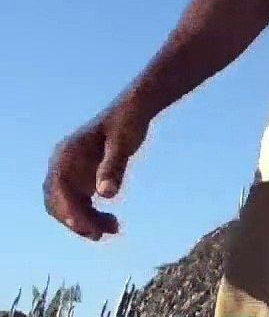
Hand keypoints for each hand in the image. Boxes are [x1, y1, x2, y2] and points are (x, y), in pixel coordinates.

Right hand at [43, 102, 150, 240]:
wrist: (133, 113)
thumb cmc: (127, 123)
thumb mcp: (123, 143)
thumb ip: (114, 166)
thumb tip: (106, 194)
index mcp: (66, 155)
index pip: (58, 189)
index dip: (68, 209)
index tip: (83, 226)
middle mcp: (62, 166)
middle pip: (58, 202)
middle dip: (76, 220)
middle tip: (101, 234)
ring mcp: (71, 174)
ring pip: (69, 207)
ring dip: (86, 222)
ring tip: (114, 229)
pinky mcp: (83, 180)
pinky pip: (81, 205)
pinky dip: (93, 217)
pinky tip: (112, 223)